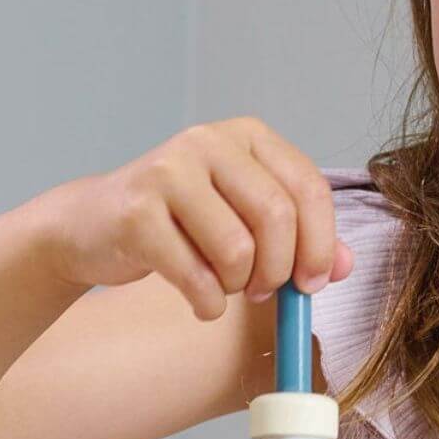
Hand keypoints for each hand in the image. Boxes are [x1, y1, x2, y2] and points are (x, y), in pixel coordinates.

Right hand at [37, 117, 353, 319]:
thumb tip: (346, 266)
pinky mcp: (136, 211)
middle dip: (280, 270)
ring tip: (225, 286)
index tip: (314, 282)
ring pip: (238, 250)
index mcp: (247, 136)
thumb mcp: (245, 217)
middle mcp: (208, 141)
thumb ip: (300, 236)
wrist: (92, 226)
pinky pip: (196, 276)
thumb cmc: (180, 222)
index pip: (309, 187)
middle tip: (266, 291)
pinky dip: (207, 302)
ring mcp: (168, 171)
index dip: (321, 243)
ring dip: (239, 287)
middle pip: (277, 216)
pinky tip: (200, 300)